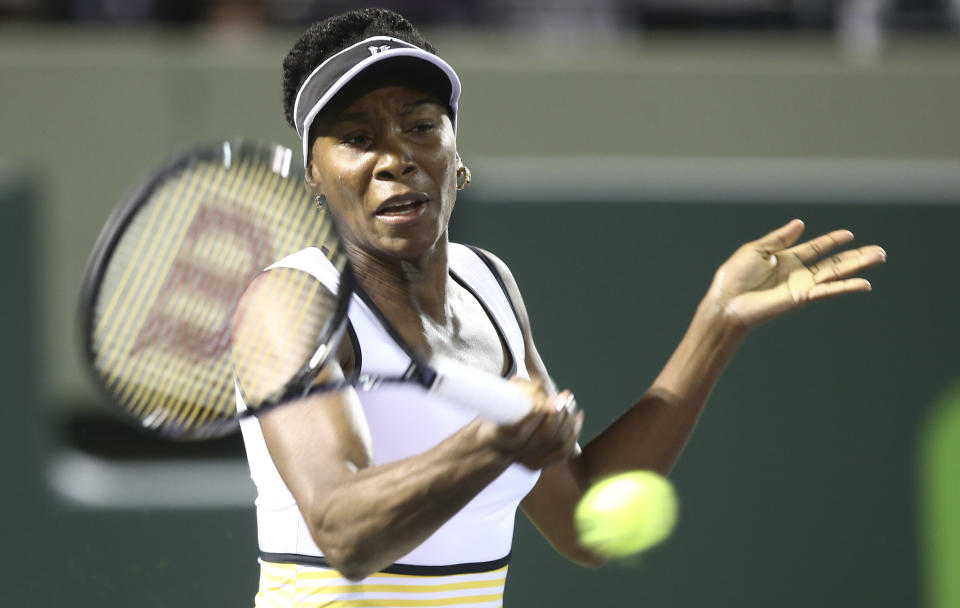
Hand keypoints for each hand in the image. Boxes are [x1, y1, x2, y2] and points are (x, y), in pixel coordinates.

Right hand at [476, 379, 582, 469]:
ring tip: (570, 402)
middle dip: (559, 414)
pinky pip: (563, 452)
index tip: (552, 396)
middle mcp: (514, 453)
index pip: (520, 431)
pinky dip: (574, 433)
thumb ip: (518, 388)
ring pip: (556, 444)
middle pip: (544, 437)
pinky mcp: (539, 465)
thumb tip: (541, 383)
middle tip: (565, 395)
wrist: (491, 444)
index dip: (539, 414)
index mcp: (498, 437)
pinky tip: (578, 417)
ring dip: (568, 420)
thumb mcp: (499, 399)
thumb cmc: (497, 414)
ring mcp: (527, 462)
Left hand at [707, 219, 885, 329]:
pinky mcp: (801, 298)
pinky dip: (846, 287)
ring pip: (836, 274)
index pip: (815, 248)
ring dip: (858, 267)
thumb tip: (800, 223)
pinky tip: (864, 284)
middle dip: (855, 257)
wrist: (726, 302)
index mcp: (786, 260)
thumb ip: (779, 238)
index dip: (831, 241)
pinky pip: (828, 291)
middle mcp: (797, 274)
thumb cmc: (734, 278)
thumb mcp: (756, 250)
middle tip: (879, 251)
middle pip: (833, 263)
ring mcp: (802, 286)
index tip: (848, 234)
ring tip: (879, 258)